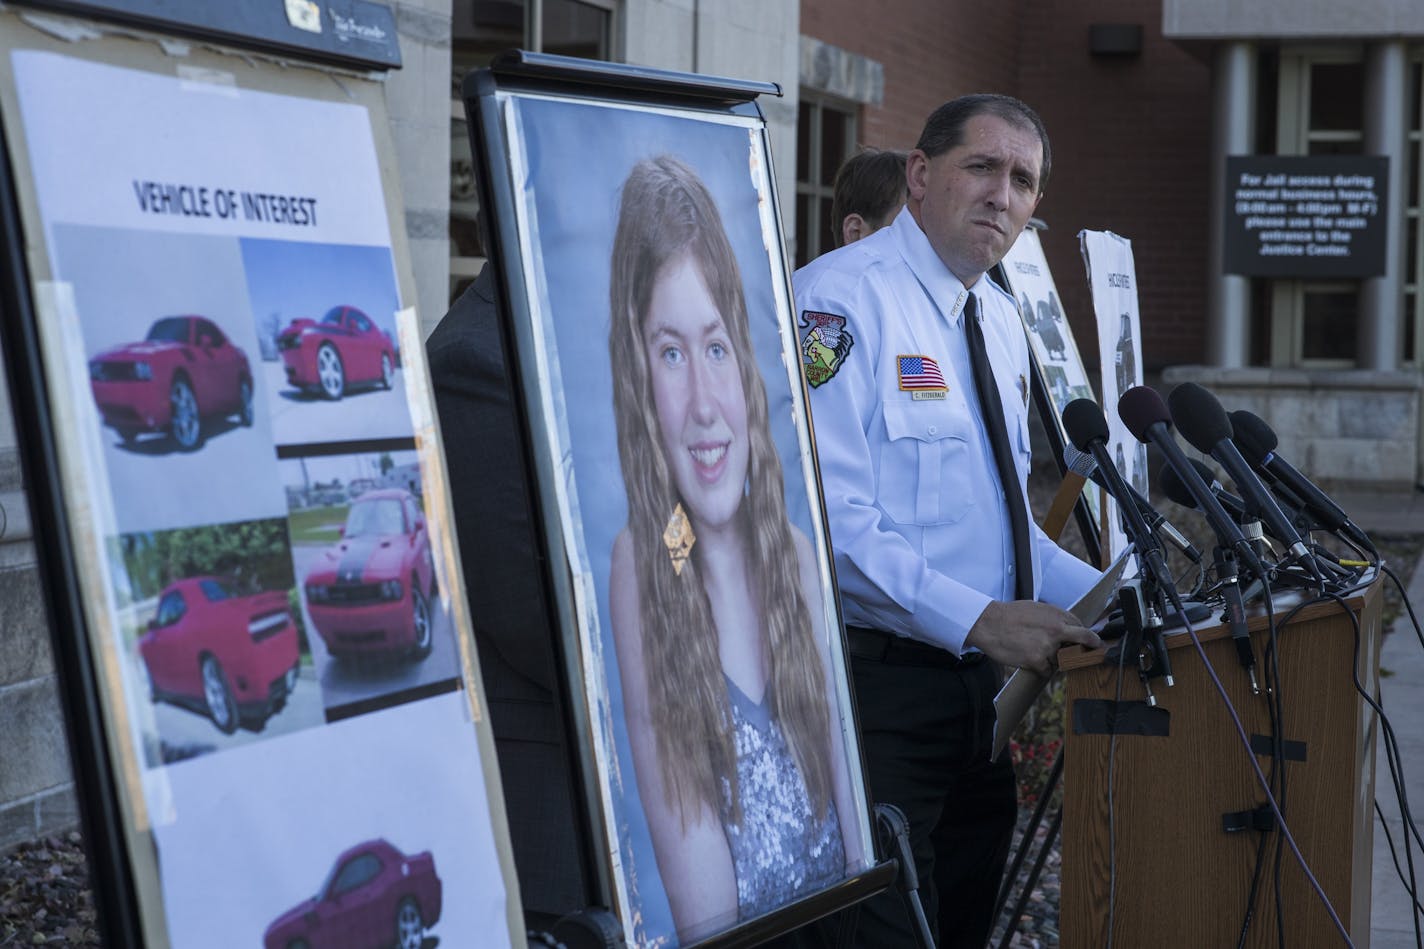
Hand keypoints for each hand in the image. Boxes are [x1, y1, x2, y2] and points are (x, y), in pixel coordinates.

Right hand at [963, 600, 1101, 677]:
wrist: (988, 623)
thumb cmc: (1008, 615)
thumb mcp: (1035, 608)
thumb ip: (1053, 618)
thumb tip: (1066, 628)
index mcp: (1057, 615)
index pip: (1081, 626)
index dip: (1085, 635)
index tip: (1090, 641)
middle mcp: (1057, 629)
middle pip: (1084, 640)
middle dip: (1091, 646)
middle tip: (1096, 651)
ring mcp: (1048, 646)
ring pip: (1060, 659)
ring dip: (1050, 659)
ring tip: (1031, 650)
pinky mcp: (1037, 660)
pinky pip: (1047, 671)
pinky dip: (1040, 668)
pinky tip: (1028, 659)